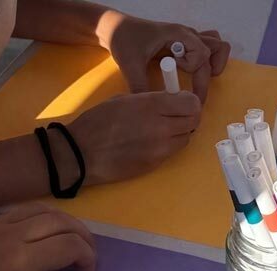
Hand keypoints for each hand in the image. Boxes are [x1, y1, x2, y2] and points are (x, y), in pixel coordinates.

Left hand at [0, 204, 95, 270]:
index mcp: (22, 260)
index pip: (71, 246)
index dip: (88, 261)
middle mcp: (14, 234)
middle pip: (63, 222)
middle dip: (85, 239)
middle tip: (88, 262)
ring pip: (45, 211)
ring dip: (67, 224)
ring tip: (74, 244)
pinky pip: (26, 210)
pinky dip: (46, 217)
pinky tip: (45, 234)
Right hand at [68, 91, 200, 184]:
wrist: (82, 153)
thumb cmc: (97, 122)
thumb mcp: (124, 100)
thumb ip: (151, 100)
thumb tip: (168, 103)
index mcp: (153, 105)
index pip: (192, 103)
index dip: (189, 101)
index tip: (181, 101)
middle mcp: (162, 127)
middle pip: (194, 121)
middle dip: (188, 117)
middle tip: (176, 115)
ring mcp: (160, 148)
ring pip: (186, 139)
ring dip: (179, 132)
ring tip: (161, 129)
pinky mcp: (155, 164)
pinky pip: (172, 152)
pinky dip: (168, 145)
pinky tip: (151, 142)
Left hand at [97, 11, 229, 101]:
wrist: (116, 28)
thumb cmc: (123, 40)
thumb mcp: (130, 65)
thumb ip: (140, 87)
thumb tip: (151, 110)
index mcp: (176, 35)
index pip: (202, 55)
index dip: (199, 77)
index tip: (186, 94)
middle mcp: (186, 34)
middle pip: (215, 50)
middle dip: (207, 77)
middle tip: (195, 97)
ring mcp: (186, 37)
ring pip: (216, 44)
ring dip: (214, 62)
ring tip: (198, 78)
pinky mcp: (183, 42)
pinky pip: (206, 46)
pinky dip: (207, 60)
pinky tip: (190, 72)